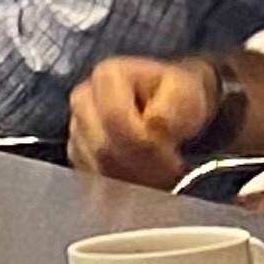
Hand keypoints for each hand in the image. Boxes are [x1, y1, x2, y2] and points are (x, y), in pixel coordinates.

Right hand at [70, 55, 220, 187]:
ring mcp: (77, 128)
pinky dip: (122, 187)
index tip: (171, 156)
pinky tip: (146, 182)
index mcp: (107, 75)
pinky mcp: (79, 154)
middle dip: (139, 167)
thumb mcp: (186, 92)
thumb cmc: (178, 95)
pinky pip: (94, 180)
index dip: (144, 143)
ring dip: (133, 180)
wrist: (172, 105)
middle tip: (170, 174)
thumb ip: (171, 107)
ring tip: (163, 177)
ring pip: (98, 168)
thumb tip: (152, 125)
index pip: (115, 118)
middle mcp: (84, 100)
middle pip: (103, 147)